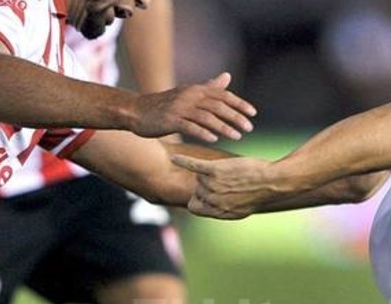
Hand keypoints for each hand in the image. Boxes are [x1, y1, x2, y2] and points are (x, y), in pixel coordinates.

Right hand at [128, 72, 255, 141]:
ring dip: (224, 127)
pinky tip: (214, 139)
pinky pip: (190, 126)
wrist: (137, 111)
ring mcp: (180, 108)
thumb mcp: (189, 94)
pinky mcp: (170, 120)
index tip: (253, 114)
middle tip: (249, 128)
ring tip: (237, 137)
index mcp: (197, 90)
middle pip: (218, 105)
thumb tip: (227, 76)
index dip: (239, 104)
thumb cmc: (165, 105)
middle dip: (236, 116)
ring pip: (207, 117)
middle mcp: (190, 96)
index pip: (223, 95)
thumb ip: (209, 87)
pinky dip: (203, 132)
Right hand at [171, 155, 279, 218]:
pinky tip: (174, 157)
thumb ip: (223, 209)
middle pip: (197, 189)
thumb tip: (213, 210)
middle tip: (225, 178)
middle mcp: (213, 201)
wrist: (271, 182)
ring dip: (210, 172)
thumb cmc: (259, 194)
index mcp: (218, 212)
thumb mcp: (241, 209)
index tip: (199, 195)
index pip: (194, 208)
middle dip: (207, 184)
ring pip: (200, 176)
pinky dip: (183, 161)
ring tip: (229, 172)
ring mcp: (213, 185)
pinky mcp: (215, 170)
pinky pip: (193, 166)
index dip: (196, 200)